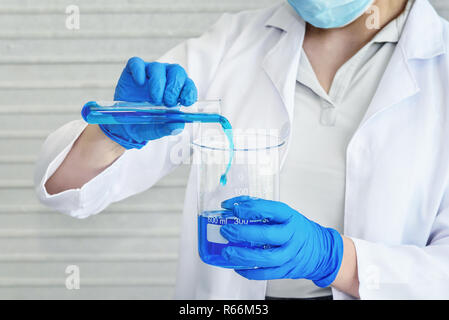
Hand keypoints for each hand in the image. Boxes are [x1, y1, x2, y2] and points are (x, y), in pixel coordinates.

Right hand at [99, 57, 197, 148]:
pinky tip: (140, 83)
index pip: (188, 84)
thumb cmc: (147, 124)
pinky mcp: (132, 71)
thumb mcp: (159, 129)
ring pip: (158, 67)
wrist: (126, 125)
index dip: (189, 91)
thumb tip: (178, 125)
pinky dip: (139, 71)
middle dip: (173, 88)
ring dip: (158, 83)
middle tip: (168, 103)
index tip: (185, 101)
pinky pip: (136, 64)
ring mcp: (149, 72)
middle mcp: (166, 78)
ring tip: (155, 100)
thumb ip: (169, 128)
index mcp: (177, 91)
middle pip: (176, 71)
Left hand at [219, 196, 343, 287]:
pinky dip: (250, 272)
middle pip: (266, 235)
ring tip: (228, 252)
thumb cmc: (298, 229)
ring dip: (243, 256)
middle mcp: (291, 236)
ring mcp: (289, 254)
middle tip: (227, 231)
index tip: (235, 208)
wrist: (320, 251)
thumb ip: (260, 208)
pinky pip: (266, 274)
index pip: (270, 210)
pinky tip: (238, 267)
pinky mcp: (286, 270)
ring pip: (265, 258)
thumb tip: (233, 204)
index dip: (251, 209)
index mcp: (290, 217)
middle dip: (243, 233)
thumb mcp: (284, 214)